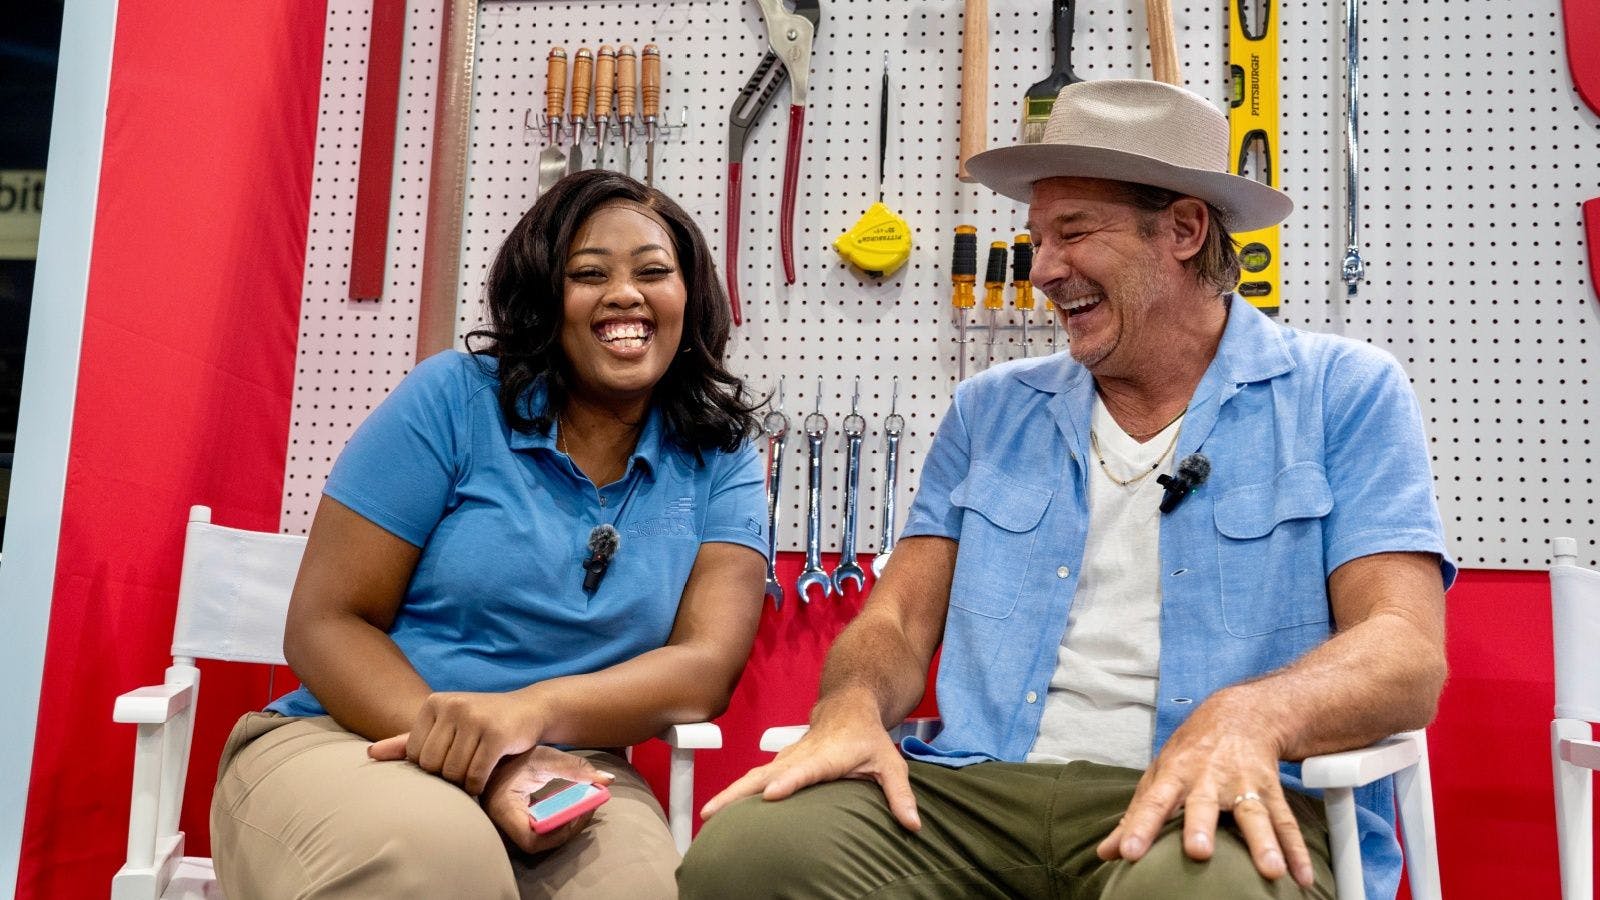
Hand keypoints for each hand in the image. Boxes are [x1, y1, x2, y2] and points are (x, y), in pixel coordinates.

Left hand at [367, 690, 543, 794]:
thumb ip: (407, 742)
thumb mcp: (445, 726)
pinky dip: (479, 784)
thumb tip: (370, 754)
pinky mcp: (497, 734)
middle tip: (464, 768)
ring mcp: (476, 718)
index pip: (415, 755)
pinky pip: (475, 775)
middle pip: (432, 765)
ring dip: (464, 782)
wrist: (529, 710)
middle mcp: (453, 706)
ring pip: (453, 772)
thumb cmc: (481, 722)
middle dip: (447, 775)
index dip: (432, 766)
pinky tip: (487, 776)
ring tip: (475, 770)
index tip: (451, 759)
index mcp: (434, 703)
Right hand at [480, 746, 615, 854]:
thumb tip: (608, 780)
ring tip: (582, 810)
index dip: (556, 835)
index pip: (530, 840)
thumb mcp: (545, 758)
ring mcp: (505, 825)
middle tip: (586, 813)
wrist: (496, 753)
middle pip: (535, 843)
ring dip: (561, 829)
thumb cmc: (517, 755)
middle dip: (565, 832)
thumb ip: (575, 768)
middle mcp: (501, 822)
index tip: (576, 816)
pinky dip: (554, 825)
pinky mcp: (513, 822)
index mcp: (504, 808)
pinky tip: (568, 811)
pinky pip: (535, 832)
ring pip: (536, 840)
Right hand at [700, 701, 919, 830]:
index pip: (805, 770)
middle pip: (764, 775)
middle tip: (713, 813)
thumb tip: (914, 825)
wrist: (848, 704)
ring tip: (706, 817)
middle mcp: (800, 756)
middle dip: (738, 793)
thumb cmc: (868, 737)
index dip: (789, 782)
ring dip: (728, 795)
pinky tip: (717, 811)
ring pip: (752, 777)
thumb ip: (900, 794)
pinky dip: (733, 793)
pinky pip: (753, 779)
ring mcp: (785, 759)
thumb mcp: (890, 763)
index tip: (771, 794)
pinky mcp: (778, 764)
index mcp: (826, 756)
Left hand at [1095, 689, 1314, 887]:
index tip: (1128, 853)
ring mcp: (1243, 783)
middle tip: (1198, 852)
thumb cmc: (1191, 752)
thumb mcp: (1159, 775)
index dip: (1139, 827)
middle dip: (1201, 827)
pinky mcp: (1271, 790)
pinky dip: (1297, 850)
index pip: (1153, 802)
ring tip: (1271, 871)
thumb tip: (1106, 853)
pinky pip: (1285, 822)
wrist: (1239, 715)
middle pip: (1204, 804)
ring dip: (1263, 843)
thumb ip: (1135, 815)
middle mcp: (1209, 778)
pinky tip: (1302, 877)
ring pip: (1254, 813)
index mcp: (1176, 775)